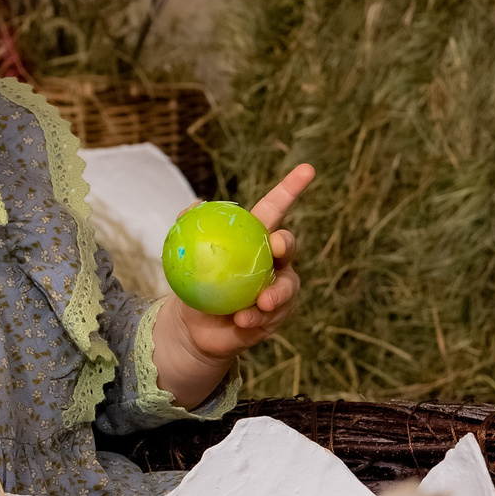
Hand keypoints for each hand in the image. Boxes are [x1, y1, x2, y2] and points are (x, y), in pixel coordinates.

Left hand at [170, 163, 312, 363]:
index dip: (291, 189)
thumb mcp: (187, 256)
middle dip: (287, 244)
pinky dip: (257, 318)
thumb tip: (194, 206)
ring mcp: (277, 288)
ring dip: (277, 294)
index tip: (308, 169)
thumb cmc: (195, 283)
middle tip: (277, 248)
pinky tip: (243, 321)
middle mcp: (273, 261)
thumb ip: (189, 229)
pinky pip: (273, 316)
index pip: (276, 208)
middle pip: (289, 246)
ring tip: (262, 303)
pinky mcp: (275, 316)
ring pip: (288, 286)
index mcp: (255, 237)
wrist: (194, 326)